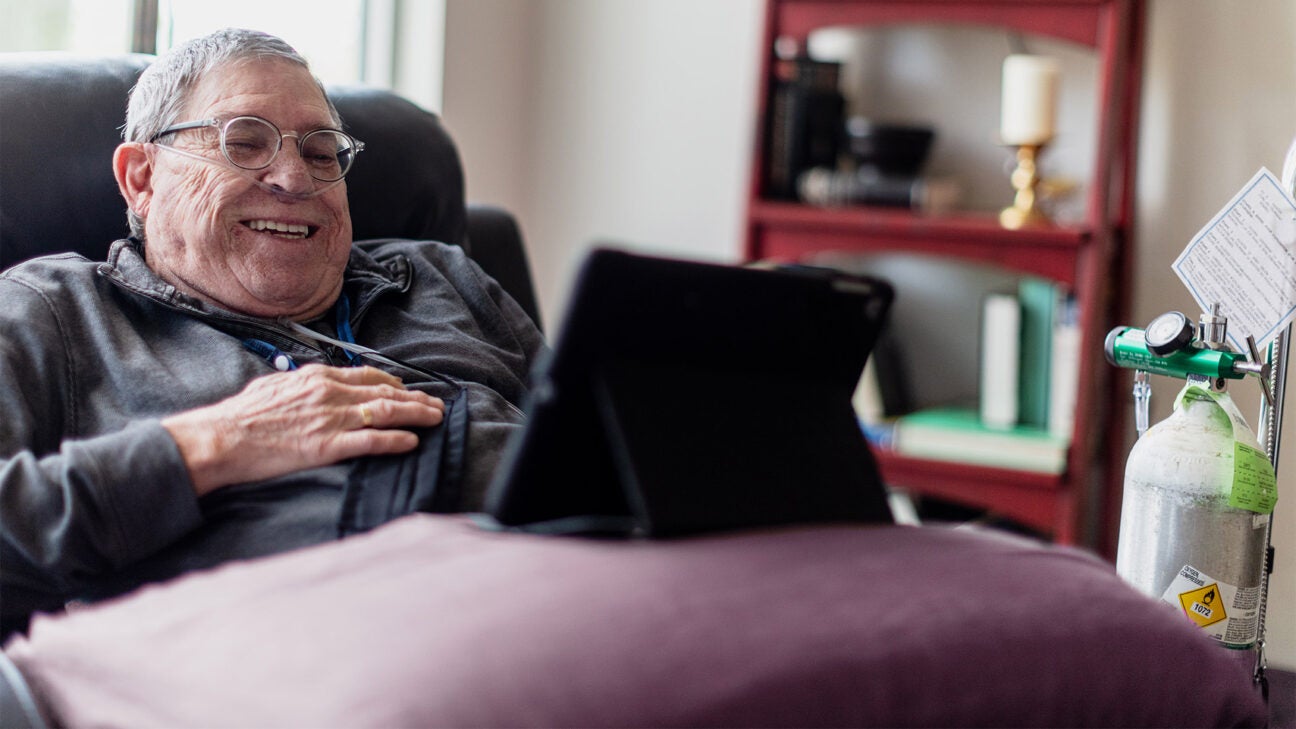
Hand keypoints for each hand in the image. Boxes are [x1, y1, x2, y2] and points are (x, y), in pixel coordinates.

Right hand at [161, 364, 445, 495]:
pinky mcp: (327, 446)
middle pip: (385, 393)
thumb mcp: (273, 386)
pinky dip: (396, 440)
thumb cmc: (240, 415)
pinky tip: (412, 443)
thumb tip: (309, 382)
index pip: (366, 375)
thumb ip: (298, 383)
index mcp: (317, 377)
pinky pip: (372, 441)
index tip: (406, 388)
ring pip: (386, 413)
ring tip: (435, 419)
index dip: (392, 383)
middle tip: (436, 404)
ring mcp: (331, 419)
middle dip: (415, 399)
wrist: (221, 438)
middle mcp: (329, 393)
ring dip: (416, 415)